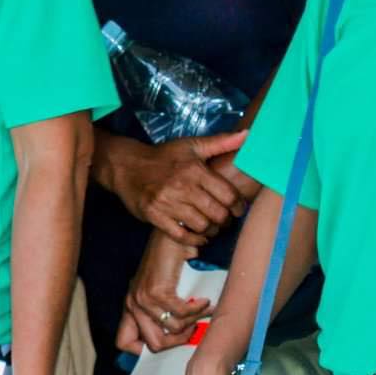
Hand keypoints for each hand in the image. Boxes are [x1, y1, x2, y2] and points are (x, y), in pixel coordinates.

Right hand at [105, 131, 248, 243]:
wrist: (127, 166)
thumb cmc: (163, 156)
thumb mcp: (191, 145)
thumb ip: (221, 142)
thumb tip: (248, 134)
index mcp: (195, 170)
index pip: (228, 195)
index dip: (238, 206)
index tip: (237, 209)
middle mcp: (182, 186)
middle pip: (217, 214)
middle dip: (225, 220)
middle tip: (224, 220)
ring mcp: (167, 202)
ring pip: (202, 226)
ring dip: (211, 231)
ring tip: (212, 227)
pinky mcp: (154, 215)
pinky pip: (180, 235)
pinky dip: (194, 239)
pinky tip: (198, 236)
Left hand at [125, 234, 210, 352]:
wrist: (170, 237)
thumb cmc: (169, 263)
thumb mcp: (160, 291)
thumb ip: (162, 312)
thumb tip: (181, 338)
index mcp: (130, 306)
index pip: (124, 342)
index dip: (144, 350)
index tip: (168, 343)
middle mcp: (132, 304)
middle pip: (154, 345)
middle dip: (178, 343)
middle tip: (193, 331)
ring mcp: (143, 299)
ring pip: (172, 330)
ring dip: (193, 324)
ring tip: (202, 312)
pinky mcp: (157, 291)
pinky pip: (182, 314)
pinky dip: (198, 310)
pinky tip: (205, 302)